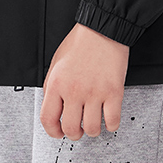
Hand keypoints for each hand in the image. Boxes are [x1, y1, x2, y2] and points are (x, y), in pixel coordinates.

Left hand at [40, 23, 129, 139]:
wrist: (103, 29)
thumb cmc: (80, 42)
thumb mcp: (56, 63)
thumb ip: (52, 86)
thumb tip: (53, 107)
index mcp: (57, 84)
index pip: (48, 119)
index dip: (53, 131)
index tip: (58, 132)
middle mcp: (74, 91)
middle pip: (71, 129)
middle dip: (74, 133)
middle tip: (78, 129)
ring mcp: (95, 93)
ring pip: (92, 129)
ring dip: (92, 130)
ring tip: (94, 122)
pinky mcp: (114, 92)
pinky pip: (112, 121)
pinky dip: (111, 125)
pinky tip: (109, 118)